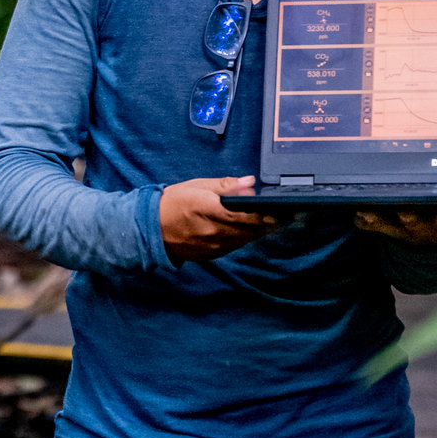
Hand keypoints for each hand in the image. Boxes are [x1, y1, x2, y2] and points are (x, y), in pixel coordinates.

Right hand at [160, 177, 276, 261]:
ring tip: (272, 222)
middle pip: (250, 230)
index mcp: (209, 210)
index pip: (246, 215)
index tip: (281, 210)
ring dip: (258, 232)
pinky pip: (234, 247)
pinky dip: (244, 238)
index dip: (266, 214)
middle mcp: (212, 231)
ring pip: (244, 240)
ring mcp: (212, 246)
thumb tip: (249, 182)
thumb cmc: (173, 203)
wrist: (152, 228)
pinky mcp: (211, 254)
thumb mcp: (197, 186)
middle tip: (285, 216)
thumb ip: (225, 186)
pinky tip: (250, 231)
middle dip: (268, 223)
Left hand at [352, 207, 436, 247]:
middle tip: (410, 211)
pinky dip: (367, 221)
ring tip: (372, 210)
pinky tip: (358, 215)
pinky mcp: (389, 228)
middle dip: (420, 216)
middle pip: (428, 219)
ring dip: (386, 217)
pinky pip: (376, 224)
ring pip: (397, 222)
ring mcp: (408, 228)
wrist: (431, 248)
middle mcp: (432, 225)